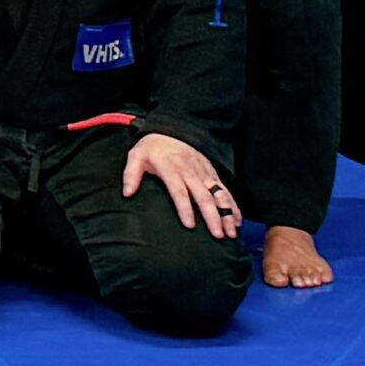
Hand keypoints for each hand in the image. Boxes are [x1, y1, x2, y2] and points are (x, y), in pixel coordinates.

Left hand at [122, 130, 239, 237]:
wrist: (172, 129)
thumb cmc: (152, 148)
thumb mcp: (136, 156)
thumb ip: (131, 175)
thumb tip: (127, 193)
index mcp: (171, 169)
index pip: (179, 191)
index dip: (185, 208)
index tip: (190, 225)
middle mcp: (191, 172)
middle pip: (203, 196)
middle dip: (212, 216)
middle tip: (217, 235)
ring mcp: (204, 173)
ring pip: (219, 195)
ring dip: (227, 214)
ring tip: (231, 233)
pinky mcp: (212, 174)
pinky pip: (225, 191)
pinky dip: (233, 206)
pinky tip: (237, 221)